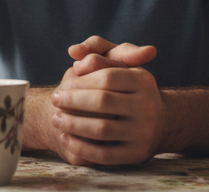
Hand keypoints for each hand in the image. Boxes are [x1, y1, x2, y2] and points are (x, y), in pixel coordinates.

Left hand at [49, 36, 163, 164]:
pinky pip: (104, 154)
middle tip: (54, 100)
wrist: (154, 122)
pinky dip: (80, 147)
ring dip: (72, 124)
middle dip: (72, 101)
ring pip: (101, 129)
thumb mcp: (118, 65)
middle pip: (102, 101)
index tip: (62, 85)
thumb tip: (75, 54)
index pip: (106, 77)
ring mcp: (144, 132)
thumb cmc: (125, 88)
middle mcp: (148, 106)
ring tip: (56, 119)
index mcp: (143, 80)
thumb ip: (97, 53)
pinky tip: (65, 138)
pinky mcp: (137, 154)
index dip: (79, 81)